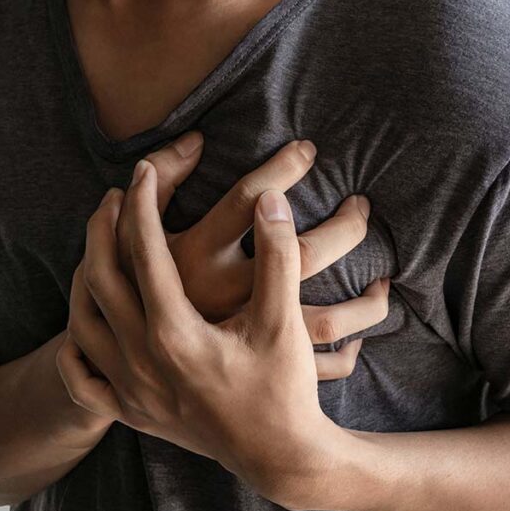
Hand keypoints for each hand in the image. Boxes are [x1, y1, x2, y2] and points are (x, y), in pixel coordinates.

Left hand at [58, 160, 356, 504]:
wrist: (280, 458)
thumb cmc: (285, 390)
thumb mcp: (286, 322)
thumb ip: (277, 257)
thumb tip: (270, 200)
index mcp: (175, 333)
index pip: (145, 251)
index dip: (143, 202)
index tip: (144, 169)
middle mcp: (141, 359)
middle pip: (100, 277)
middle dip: (104, 228)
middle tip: (114, 196)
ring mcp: (129, 389)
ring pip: (81, 321)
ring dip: (84, 276)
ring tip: (99, 247)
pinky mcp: (129, 414)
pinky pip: (81, 380)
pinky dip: (72, 348)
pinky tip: (81, 324)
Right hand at [117, 131, 388, 378]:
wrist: (126, 370)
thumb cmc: (132, 290)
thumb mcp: (133, 231)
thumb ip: (158, 183)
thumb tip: (196, 140)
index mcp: (194, 260)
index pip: (248, 199)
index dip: (282, 168)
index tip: (308, 150)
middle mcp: (227, 297)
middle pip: (306, 254)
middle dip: (347, 224)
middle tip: (361, 203)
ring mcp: (247, 337)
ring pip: (332, 317)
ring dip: (368, 298)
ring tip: (383, 275)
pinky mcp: (260, 370)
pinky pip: (325, 363)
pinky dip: (351, 349)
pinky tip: (360, 332)